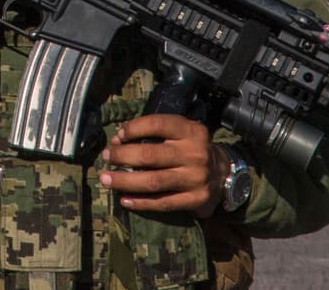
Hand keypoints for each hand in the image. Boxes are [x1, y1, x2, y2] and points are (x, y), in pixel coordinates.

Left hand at [98, 114, 230, 217]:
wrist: (222, 172)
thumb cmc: (190, 148)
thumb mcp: (180, 132)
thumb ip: (154, 133)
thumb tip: (118, 140)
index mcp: (191, 131)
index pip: (158, 124)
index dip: (134, 128)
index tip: (118, 135)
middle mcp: (195, 154)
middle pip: (151, 155)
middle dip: (123, 156)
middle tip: (106, 157)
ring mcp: (196, 178)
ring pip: (153, 181)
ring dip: (125, 181)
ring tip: (106, 179)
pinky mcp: (195, 199)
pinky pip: (163, 203)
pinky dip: (141, 203)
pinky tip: (124, 200)